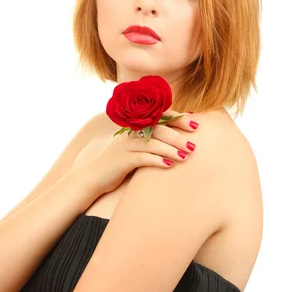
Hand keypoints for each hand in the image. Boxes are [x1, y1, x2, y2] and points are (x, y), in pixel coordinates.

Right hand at [85, 108, 199, 194]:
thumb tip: (179, 137)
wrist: (95, 176)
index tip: (196, 124)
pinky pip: (142, 158)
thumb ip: (152, 139)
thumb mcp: (136, 147)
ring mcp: (126, 146)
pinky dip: (157, 160)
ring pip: (152, 143)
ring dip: (171, 149)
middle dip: (178, 136)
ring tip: (185, 156)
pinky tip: (169, 165)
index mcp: (136, 127)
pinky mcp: (122, 161)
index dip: (178, 118)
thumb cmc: (121, 162)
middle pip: (158, 129)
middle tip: (193, 145)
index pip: (160, 116)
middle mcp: (131, 133)